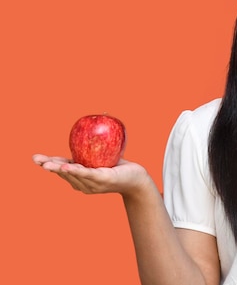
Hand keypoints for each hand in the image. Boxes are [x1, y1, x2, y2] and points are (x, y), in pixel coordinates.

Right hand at [32, 154, 151, 196]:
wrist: (137, 180)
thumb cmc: (121, 167)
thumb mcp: (105, 156)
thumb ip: (97, 144)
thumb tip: (101, 113)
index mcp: (82, 178)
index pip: (63, 170)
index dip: (50, 164)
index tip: (37, 158)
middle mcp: (84, 184)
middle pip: (64, 173)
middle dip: (49, 166)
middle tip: (37, 160)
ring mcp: (92, 184)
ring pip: (73, 174)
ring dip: (59, 168)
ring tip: (47, 164)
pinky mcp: (102, 180)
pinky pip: (87, 174)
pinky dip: (75, 170)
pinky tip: (66, 166)